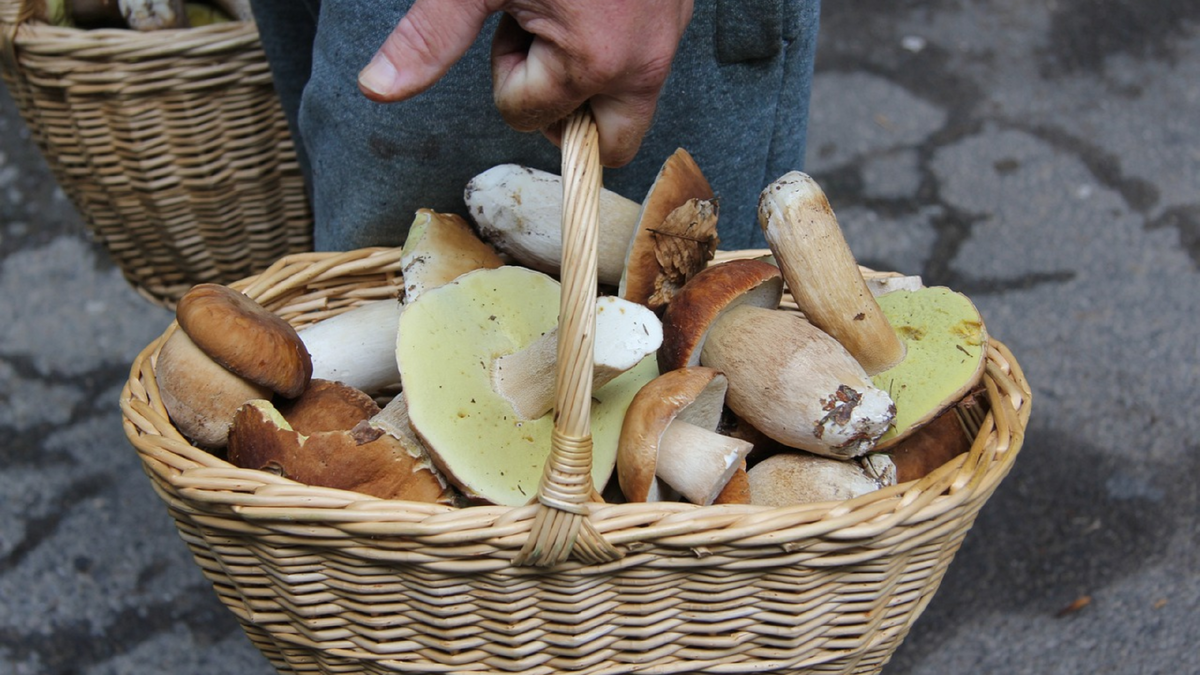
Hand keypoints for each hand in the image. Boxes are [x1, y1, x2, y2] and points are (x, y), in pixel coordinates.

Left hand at [357, 0, 693, 167]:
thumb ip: (430, 37)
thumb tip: (378, 87)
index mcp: (594, 61)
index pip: (528, 117)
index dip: (506, 73)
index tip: (512, 21)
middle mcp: (645, 61)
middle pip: (609, 144)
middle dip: (567, 111)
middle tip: (543, 49)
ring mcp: (669, 40)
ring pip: (628, 104)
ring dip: (590, 77)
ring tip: (567, 12)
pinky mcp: (678, 17)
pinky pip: (646, 60)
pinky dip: (615, 46)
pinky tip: (593, 3)